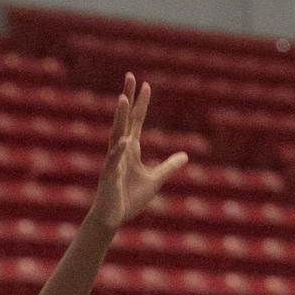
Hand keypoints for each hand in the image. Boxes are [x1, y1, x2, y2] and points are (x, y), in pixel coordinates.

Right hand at [89, 74, 187, 232]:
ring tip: (123, 99)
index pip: (136, 121)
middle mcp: (120, 151)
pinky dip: (118, 152)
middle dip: (128, 99)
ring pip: (116, 135)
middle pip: (124, 120)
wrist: (112, 218)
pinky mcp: (110, 178)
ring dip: (120, 118)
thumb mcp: (155, 180)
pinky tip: (124, 141)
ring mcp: (113, 162)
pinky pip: (114, 162)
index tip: (146, 84)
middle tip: (130, 76)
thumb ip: (169, 166)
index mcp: (130, 150)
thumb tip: (185, 156)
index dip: (141, 104)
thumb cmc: (130, 198)